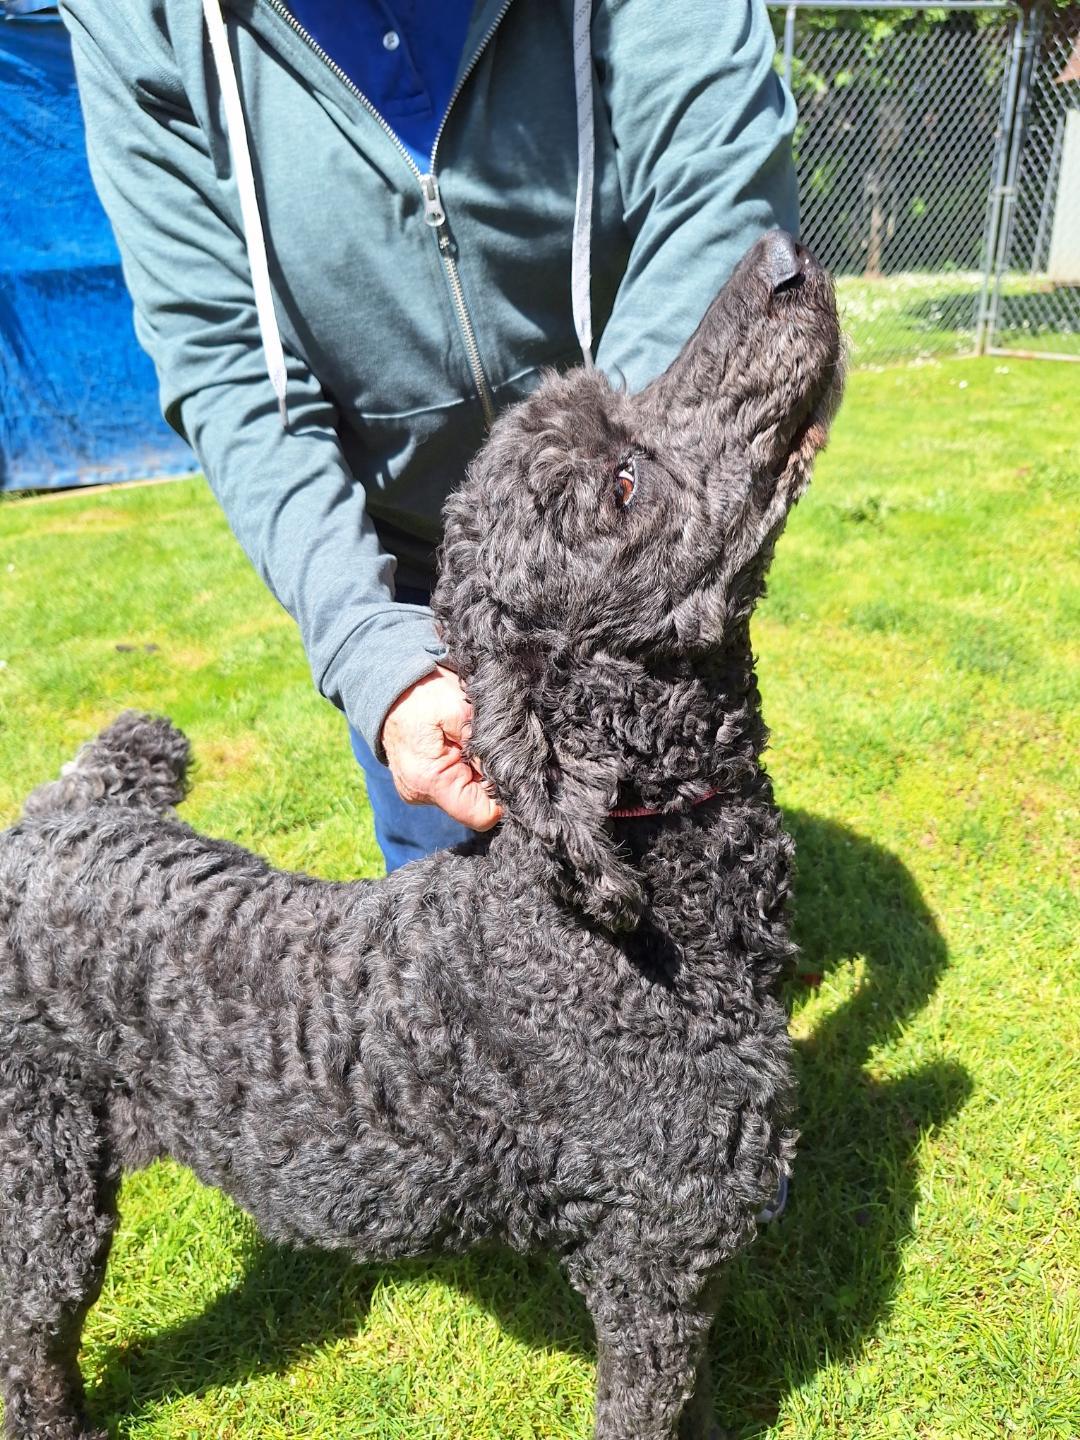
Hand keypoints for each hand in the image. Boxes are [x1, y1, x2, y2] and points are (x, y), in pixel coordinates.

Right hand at [381, 666, 501, 830]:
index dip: (500, 795)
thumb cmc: (426, 694)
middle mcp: (420, 796)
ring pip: (464, 796)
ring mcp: (416, 793)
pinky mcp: (418, 786)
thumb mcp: (462, 712)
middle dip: (486, 779)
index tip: (502, 765)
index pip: (482, 815)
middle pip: (474, 807)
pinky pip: (451, 787)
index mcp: (430, 782)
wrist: (391, 686)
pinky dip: (460, 770)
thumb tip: (511, 778)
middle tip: (481, 746)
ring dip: (473, 773)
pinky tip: (455, 747)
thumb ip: (487, 749)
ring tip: (465, 743)